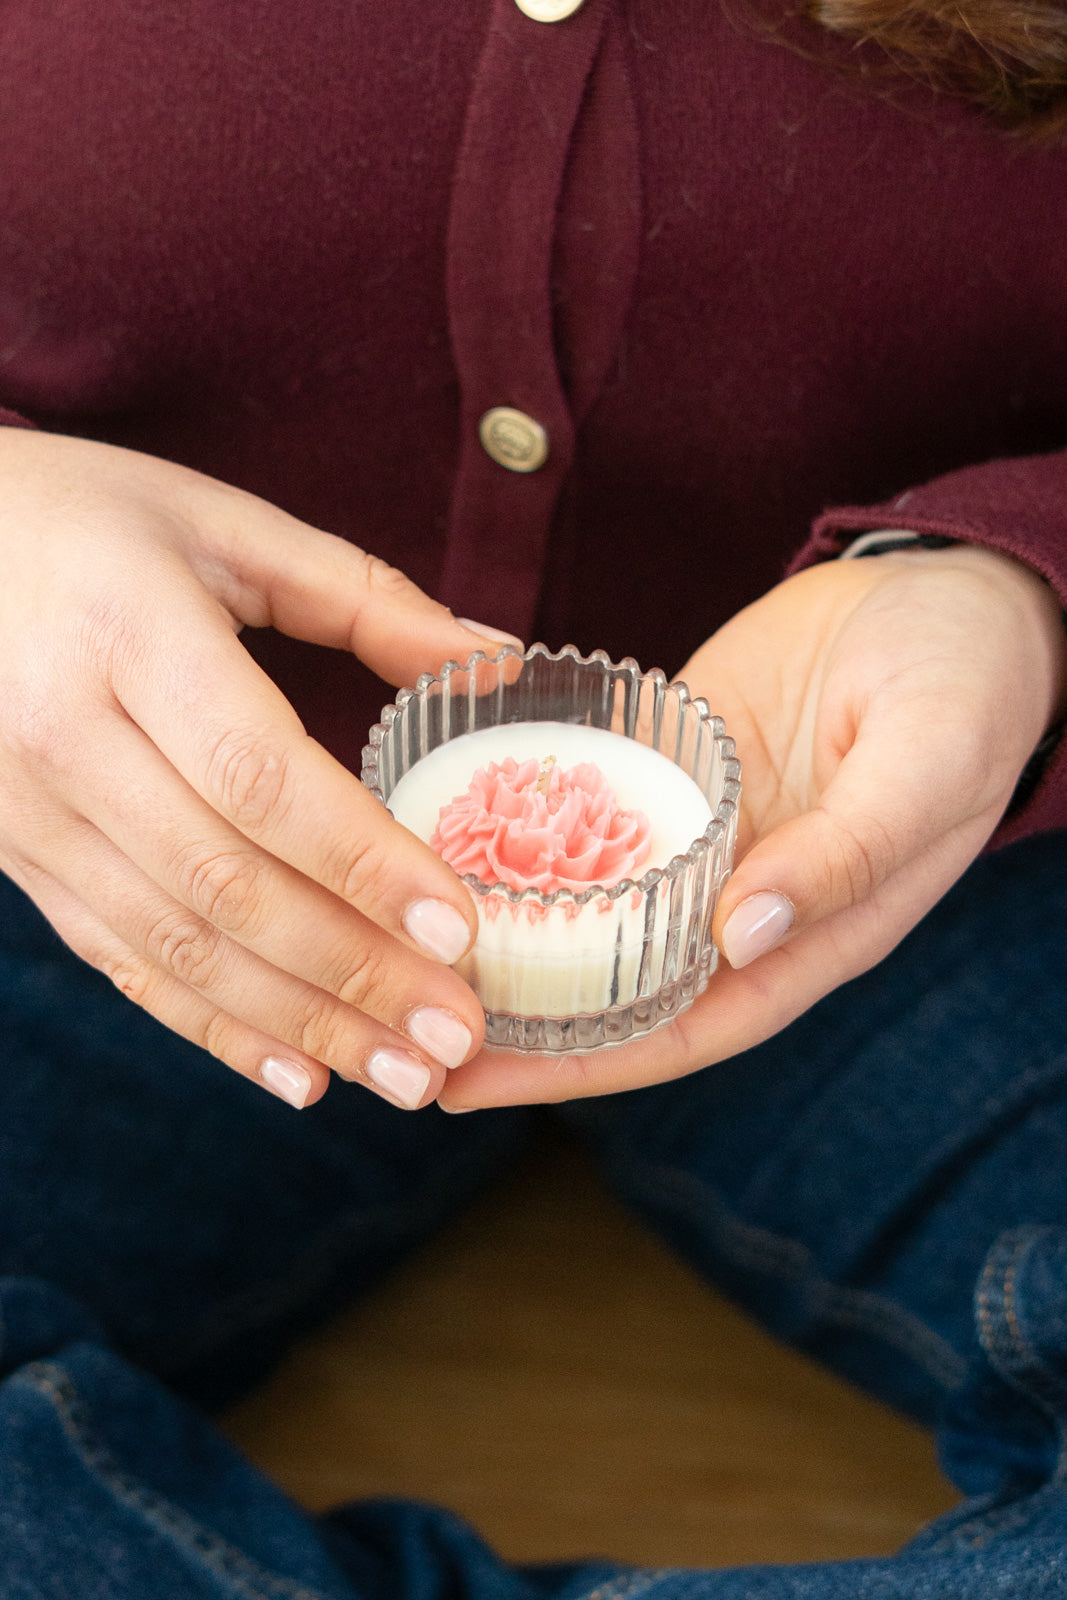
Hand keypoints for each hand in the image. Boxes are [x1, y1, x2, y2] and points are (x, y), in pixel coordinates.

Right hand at [0, 427, 515, 1109]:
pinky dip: (213, 1028)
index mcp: (125, 634)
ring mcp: (26, 814)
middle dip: (353, 971)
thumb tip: (495, 660)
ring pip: (177, 945)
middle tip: (458, 1033)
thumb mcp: (216, 523)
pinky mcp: (15, 860)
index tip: (460, 925)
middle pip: (225, 882)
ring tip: (406, 1075)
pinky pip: (121, 961)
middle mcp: (64, 738)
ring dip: (300, 1022)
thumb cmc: (80, 522)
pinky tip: (300, 1076)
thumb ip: (360, 595)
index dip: (361, 860)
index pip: (258, 774)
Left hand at [443, 543, 1066, 1105]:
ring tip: (398, 941)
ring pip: (591, 903)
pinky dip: (527, 829)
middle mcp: (741, 899)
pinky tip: (448, 836)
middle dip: (515, 1016)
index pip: (680, 1027)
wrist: (954, 589)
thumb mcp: (925, 763)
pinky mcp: (674, 766)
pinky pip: (591, 808)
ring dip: (508, 931)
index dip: (579, 1067)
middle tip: (397, 1022)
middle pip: (616, 984)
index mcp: (810, 933)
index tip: (470, 1084)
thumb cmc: (971, 684)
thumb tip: (740, 935)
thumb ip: (846, 852)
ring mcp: (702, 833)